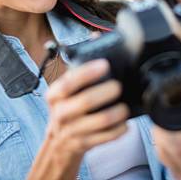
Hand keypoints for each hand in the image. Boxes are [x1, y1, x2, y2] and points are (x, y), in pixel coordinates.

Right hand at [28, 59, 128, 179]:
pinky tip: (124, 124)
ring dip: (117, 113)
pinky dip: (119, 130)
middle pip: (85, 101)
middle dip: (106, 92)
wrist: (59, 144)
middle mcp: (60, 113)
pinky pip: (106, 137)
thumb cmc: (68, 108)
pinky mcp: (83, 145)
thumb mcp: (67, 89)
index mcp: (55, 94)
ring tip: (125, 107)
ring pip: (100, 121)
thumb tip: (95, 36)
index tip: (105, 64)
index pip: (69, 82)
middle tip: (119, 86)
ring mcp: (71, 131)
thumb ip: (80, 65)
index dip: (88, 72)